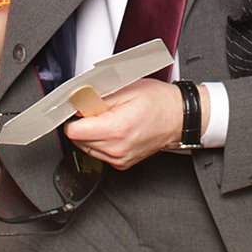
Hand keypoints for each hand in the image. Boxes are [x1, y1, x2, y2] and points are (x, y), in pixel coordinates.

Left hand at [62, 78, 187, 170]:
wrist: (179, 117)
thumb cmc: (158, 101)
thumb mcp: (126, 87)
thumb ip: (97, 96)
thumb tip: (77, 101)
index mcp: (116, 129)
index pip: (73, 131)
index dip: (74, 116)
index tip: (80, 107)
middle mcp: (116, 149)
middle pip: (77, 140)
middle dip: (83, 123)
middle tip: (100, 110)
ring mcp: (119, 159)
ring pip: (86, 148)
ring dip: (91, 133)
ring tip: (109, 118)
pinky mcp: (121, 163)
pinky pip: (99, 153)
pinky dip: (101, 141)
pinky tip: (115, 129)